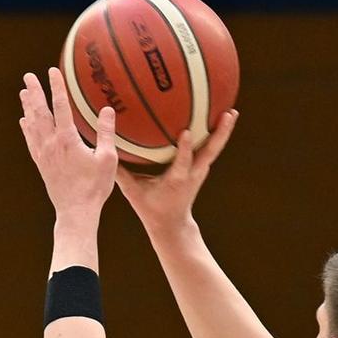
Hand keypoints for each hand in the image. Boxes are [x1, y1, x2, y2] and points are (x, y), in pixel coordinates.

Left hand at [17, 69, 122, 226]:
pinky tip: (24, 121)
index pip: (60, 106)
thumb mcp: (107, 159)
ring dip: (28, 107)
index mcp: (68, 140)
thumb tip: (107, 109)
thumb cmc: (94, 187)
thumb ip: (106, 132)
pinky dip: (27, 128)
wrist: (75, 212)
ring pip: (33, 125)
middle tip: (28, 76)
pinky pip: (31, 141)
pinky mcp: (41, 164)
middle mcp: (51, 144)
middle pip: (40, 112)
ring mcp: (44, 154)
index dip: (56, 87)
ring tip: (23, 92)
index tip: (52, 71)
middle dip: (34, 92)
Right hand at [115, 105, 238, 231]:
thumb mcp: (134, 193)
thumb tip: (106, 152)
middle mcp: (193, 174)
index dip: (186, 148)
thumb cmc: (151, 208)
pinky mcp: (201, 169)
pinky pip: (210, 149)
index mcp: (177, 179)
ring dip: (223, 130)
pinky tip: (217, 119)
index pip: (183, 162)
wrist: (172, 225)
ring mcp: (200, 171)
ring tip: (230, 112)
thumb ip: (122, 174)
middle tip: (229, 113)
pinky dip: (216, 134)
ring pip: (215, 148)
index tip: (186, 131)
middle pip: (210, 150)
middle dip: (220, 132)